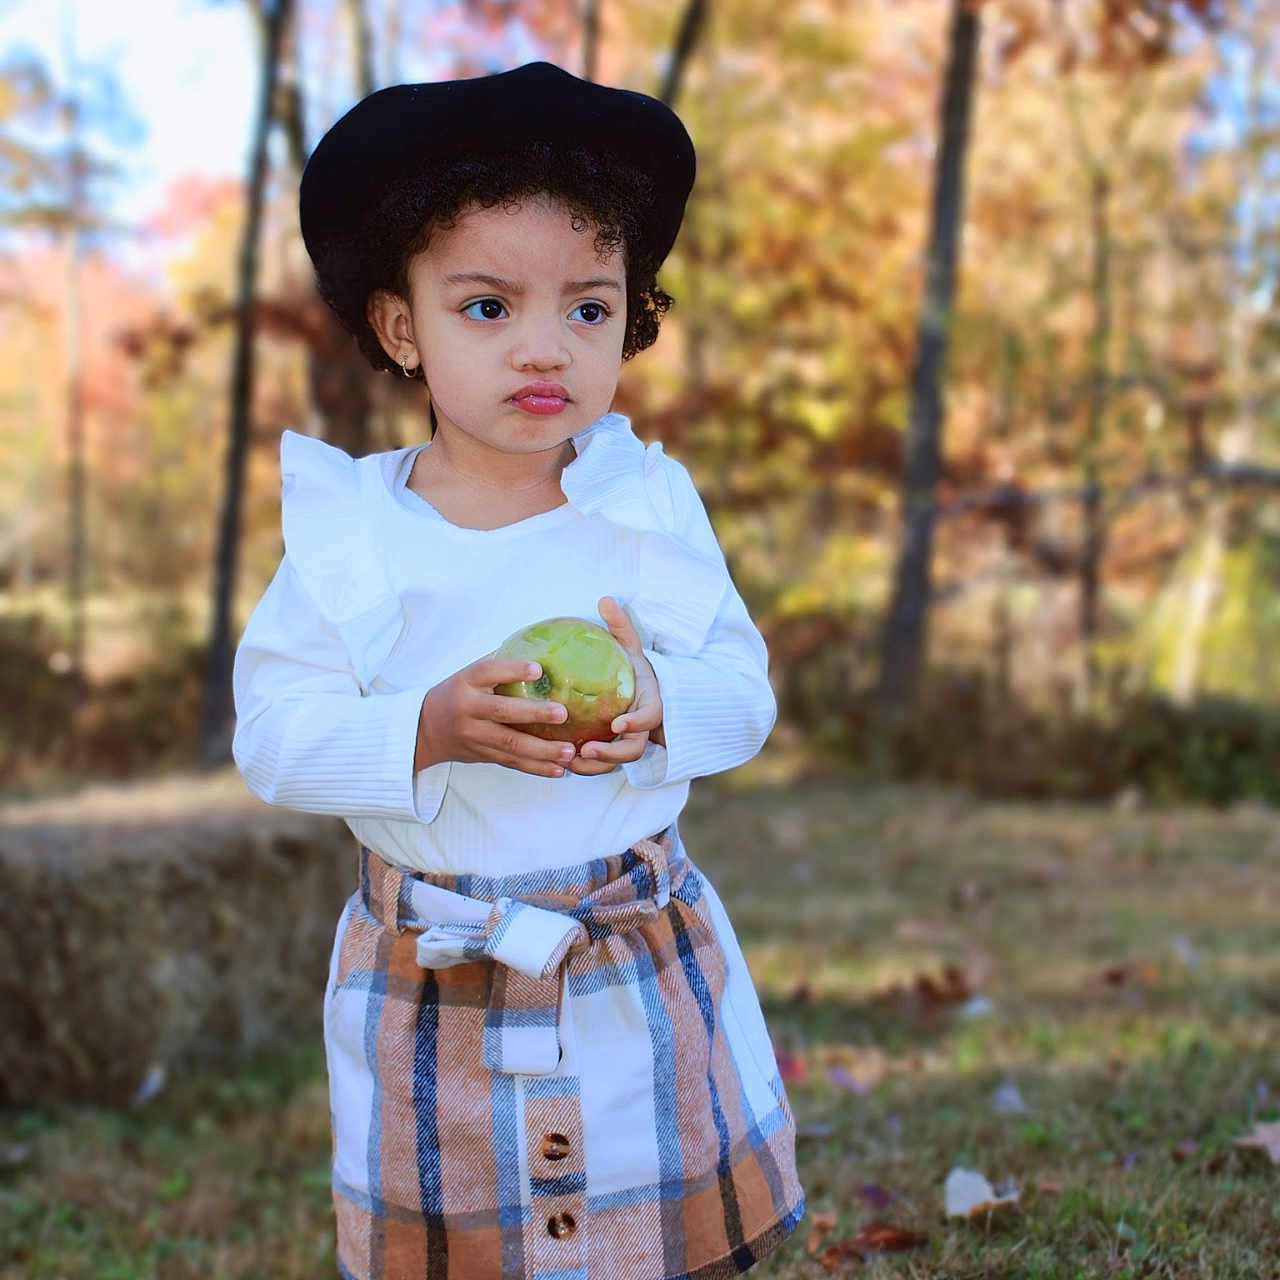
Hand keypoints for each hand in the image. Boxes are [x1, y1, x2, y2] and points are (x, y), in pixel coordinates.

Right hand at [415, 655, 575, 777]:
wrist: (425, 730)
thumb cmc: (458, 694)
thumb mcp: (469, 675)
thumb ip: (499, 667)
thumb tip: (543, 653)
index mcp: (467, 682)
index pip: (489, 672)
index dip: (512, 670)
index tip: (538, 669)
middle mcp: (469, 709)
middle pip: (502, 712)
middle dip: (534, 714)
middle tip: (562, 713)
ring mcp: (475, 735)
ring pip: (510, 744)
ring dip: (543, 750)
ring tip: (569, 751)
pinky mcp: (482, 755)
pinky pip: (512, 762)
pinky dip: (536, 768)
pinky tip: (558, 770)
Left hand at [568, 596, 664, 775]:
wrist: (640, 692)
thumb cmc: (633, 669)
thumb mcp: (631, 647)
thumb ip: (621, 627)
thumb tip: (606, 599)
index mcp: (649, 703)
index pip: (649, 716)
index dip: (636, 723)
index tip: (617, 723)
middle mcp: (642, 728)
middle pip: (633, 749)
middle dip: (611, 754)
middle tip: (586, 750)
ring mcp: (629, 743)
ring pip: (616, 763)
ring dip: (595, 766)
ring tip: (570, 761)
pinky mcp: (614, 753)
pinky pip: (602, 766)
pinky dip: (586, 767)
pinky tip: (562, 762)